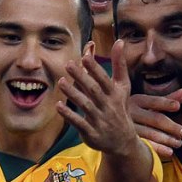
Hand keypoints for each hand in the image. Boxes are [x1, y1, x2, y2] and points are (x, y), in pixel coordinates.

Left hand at [57, 40, 138, 156]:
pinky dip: (69, 115)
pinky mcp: (91, 132)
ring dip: (73, 94)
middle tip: (68, 64)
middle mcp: (108, 106)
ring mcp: (100, 120)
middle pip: (93, 90)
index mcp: (115, 94)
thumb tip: (119, 41)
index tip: (85, 57)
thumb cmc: (120, 107)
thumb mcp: (123, 86)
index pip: (105, 80)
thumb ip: (119, 64)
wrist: (123, 140)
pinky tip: (58, 106)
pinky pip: (79, 123)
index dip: (95, 69)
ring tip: (60, 81)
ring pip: (85, 105)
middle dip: (81, 77)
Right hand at [128, 89, 181, 160]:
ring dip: (167, 139)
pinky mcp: (124, 141)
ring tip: (179, 142)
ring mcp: (126, 127)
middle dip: (171, 126)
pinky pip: (144, 145)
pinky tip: (169, 152)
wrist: (105, 125)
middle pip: (154, 119)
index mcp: (135, 100)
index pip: (153, 101)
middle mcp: (129, 112)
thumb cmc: (134, 113)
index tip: (177, 107)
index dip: (165, 103)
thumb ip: (167, 99)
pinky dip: (158, 149)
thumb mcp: (147, 104)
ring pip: (150, 133)